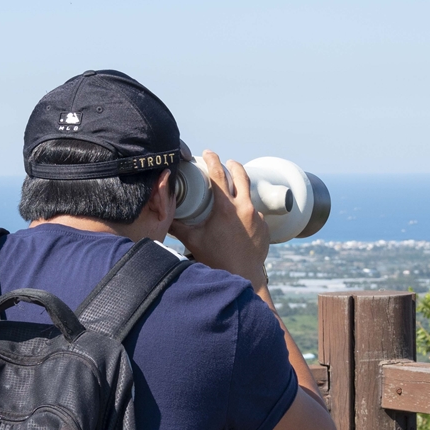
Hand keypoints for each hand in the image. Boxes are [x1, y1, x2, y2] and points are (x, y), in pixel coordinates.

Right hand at [169, 150, 270, 289]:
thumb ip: (177, 226)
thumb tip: (163, 216)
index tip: (208, 153)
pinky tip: (239, 221)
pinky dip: (246, 212)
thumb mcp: (193, 240)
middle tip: (226, 162)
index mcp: (225, 208)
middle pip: (241, 176)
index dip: (212, 160)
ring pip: (249, 195)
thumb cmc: (216, 259)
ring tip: (232, 194)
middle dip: (233, 166)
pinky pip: (255, 213)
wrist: (242, 276)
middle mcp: (244, 208)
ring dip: (240, 191)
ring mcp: (257, 217)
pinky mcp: (265, 226)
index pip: (218, 175)